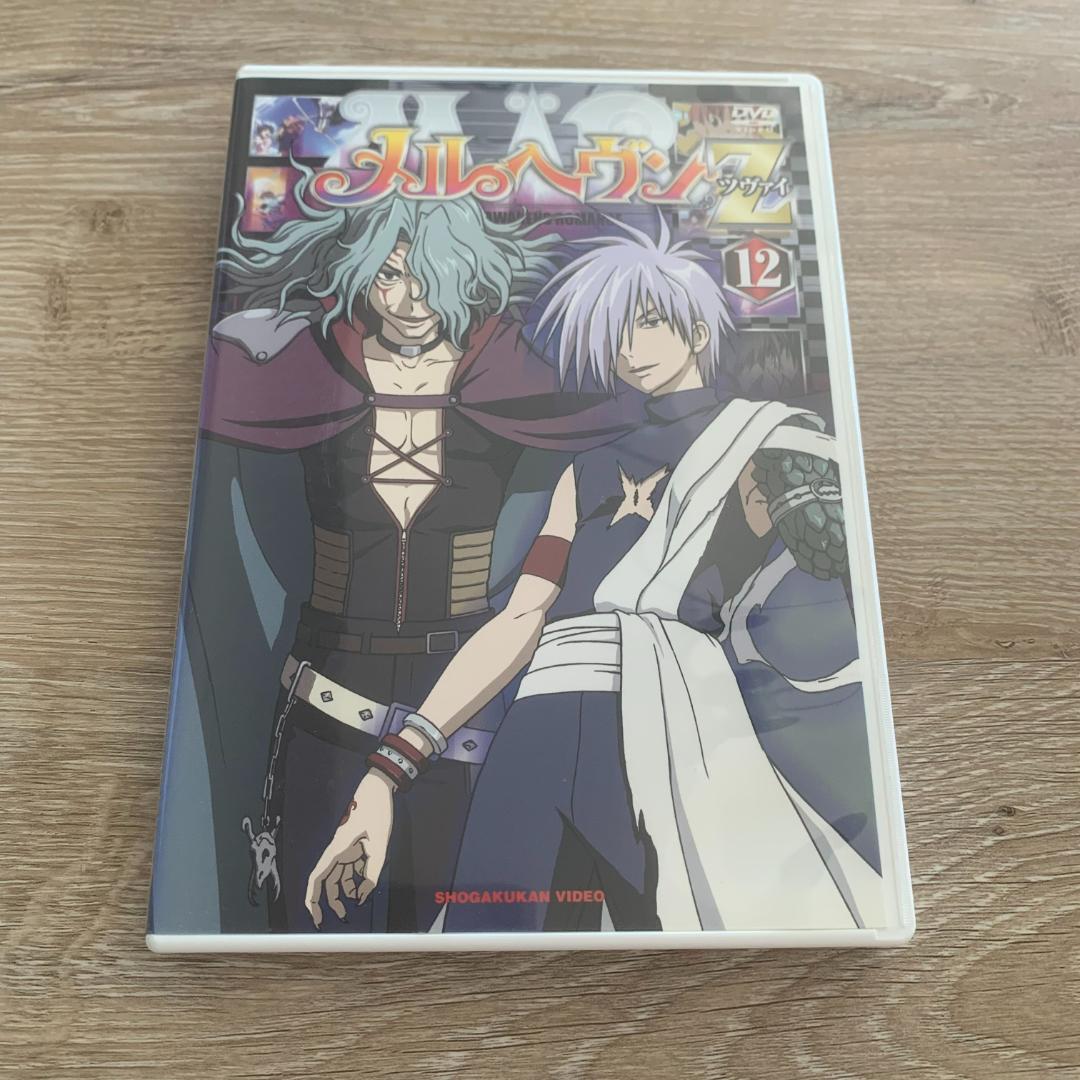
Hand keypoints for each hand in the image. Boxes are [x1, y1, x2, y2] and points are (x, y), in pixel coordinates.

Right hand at [305, 770, 393, 927]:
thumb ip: (371, 873)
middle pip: (325, 881)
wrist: (378, 788)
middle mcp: (337, 851)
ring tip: (349, 912)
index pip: (317, 878)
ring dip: (342, 895)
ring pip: (337, 878)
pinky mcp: (353, 847)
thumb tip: (362, 897)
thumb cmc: (376, 812)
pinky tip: (362, 890)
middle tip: (328, 922)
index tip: (313, 914)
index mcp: (338, 850)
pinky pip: (349, 869)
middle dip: (325, 902)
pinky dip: (354, 881)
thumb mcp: (379, 845)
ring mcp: (345, 849)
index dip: (311, 897)